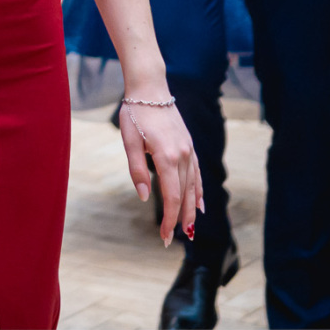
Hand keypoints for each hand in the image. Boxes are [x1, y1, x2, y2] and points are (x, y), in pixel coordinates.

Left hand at [118, 98, 203, 246]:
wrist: (150, 88)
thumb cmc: (134, 114)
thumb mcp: (129, 141)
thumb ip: (138, 170)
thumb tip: (146, 196)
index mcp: (167, 157)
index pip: (172, 197)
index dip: (170, 219)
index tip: (164, 236)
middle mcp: (183, 156)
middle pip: (185, 196)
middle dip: (181, 220)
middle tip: (172, 241)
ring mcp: (189, 151)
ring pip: (194, 187)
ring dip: (192, 210)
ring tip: (190, 230)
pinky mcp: (189, 146)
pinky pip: (198, 174)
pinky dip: (199, 191)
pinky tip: (200, 204)